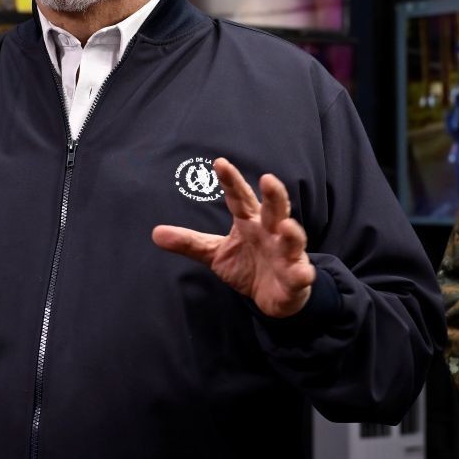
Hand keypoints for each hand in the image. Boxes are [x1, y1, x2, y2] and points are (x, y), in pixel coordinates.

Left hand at [152, 158, 315, 317]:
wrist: (274, 295)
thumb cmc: (247, 265)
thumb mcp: (215, 253)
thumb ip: (190, 242)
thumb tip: (155, 233)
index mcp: (250, 221)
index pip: (240, 198)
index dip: (231, 181)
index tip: (219, 163)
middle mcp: (271, 232)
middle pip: (274, 210)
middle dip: (274, 195)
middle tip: (268, 179)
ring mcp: (287, 254)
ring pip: (293, 239)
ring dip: (292, 233)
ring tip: (287, 226)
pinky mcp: (296, 278)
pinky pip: (301, 274)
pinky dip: (302, 273)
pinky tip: (302, 272)